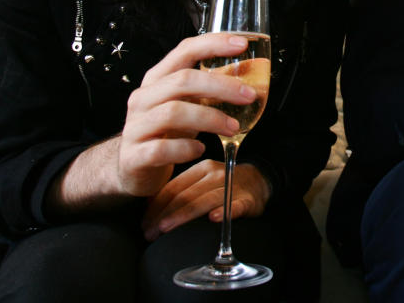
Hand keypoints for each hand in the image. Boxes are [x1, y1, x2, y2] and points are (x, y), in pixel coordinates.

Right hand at [116, 33, 258, 197]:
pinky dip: (185, 149)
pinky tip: (200, 150)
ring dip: (210, 118)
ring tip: (233, 127)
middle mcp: (143, 98)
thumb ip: (207, 91)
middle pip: (182, 80)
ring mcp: (135, 126)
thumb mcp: (185, 105)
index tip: (242, 44)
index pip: (184, 50)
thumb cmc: (165, 132)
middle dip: (221, 85)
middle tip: (249, 95)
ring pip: (173, 113)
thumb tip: (248, 79)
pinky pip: (162, 149)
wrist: (132, 169)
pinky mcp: (134, 156)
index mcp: (157, 79)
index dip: (213, 44)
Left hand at [141, 160, 270, 240]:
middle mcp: (215, 175)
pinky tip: (214, 219)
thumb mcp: (202, 182)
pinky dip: (225, 211)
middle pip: (185, 195)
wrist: (260, 182)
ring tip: (166, 228)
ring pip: (204, 201)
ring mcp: (231, 186)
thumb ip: (180, 191)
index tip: (144, 224)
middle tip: (149, 233)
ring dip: (183, 216)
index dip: (155, 206)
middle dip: (164, 215)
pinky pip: (235, 205)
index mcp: (201, 169)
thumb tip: (149, 208)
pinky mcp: (247, 200)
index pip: (173, 187)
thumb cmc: (223, 186)